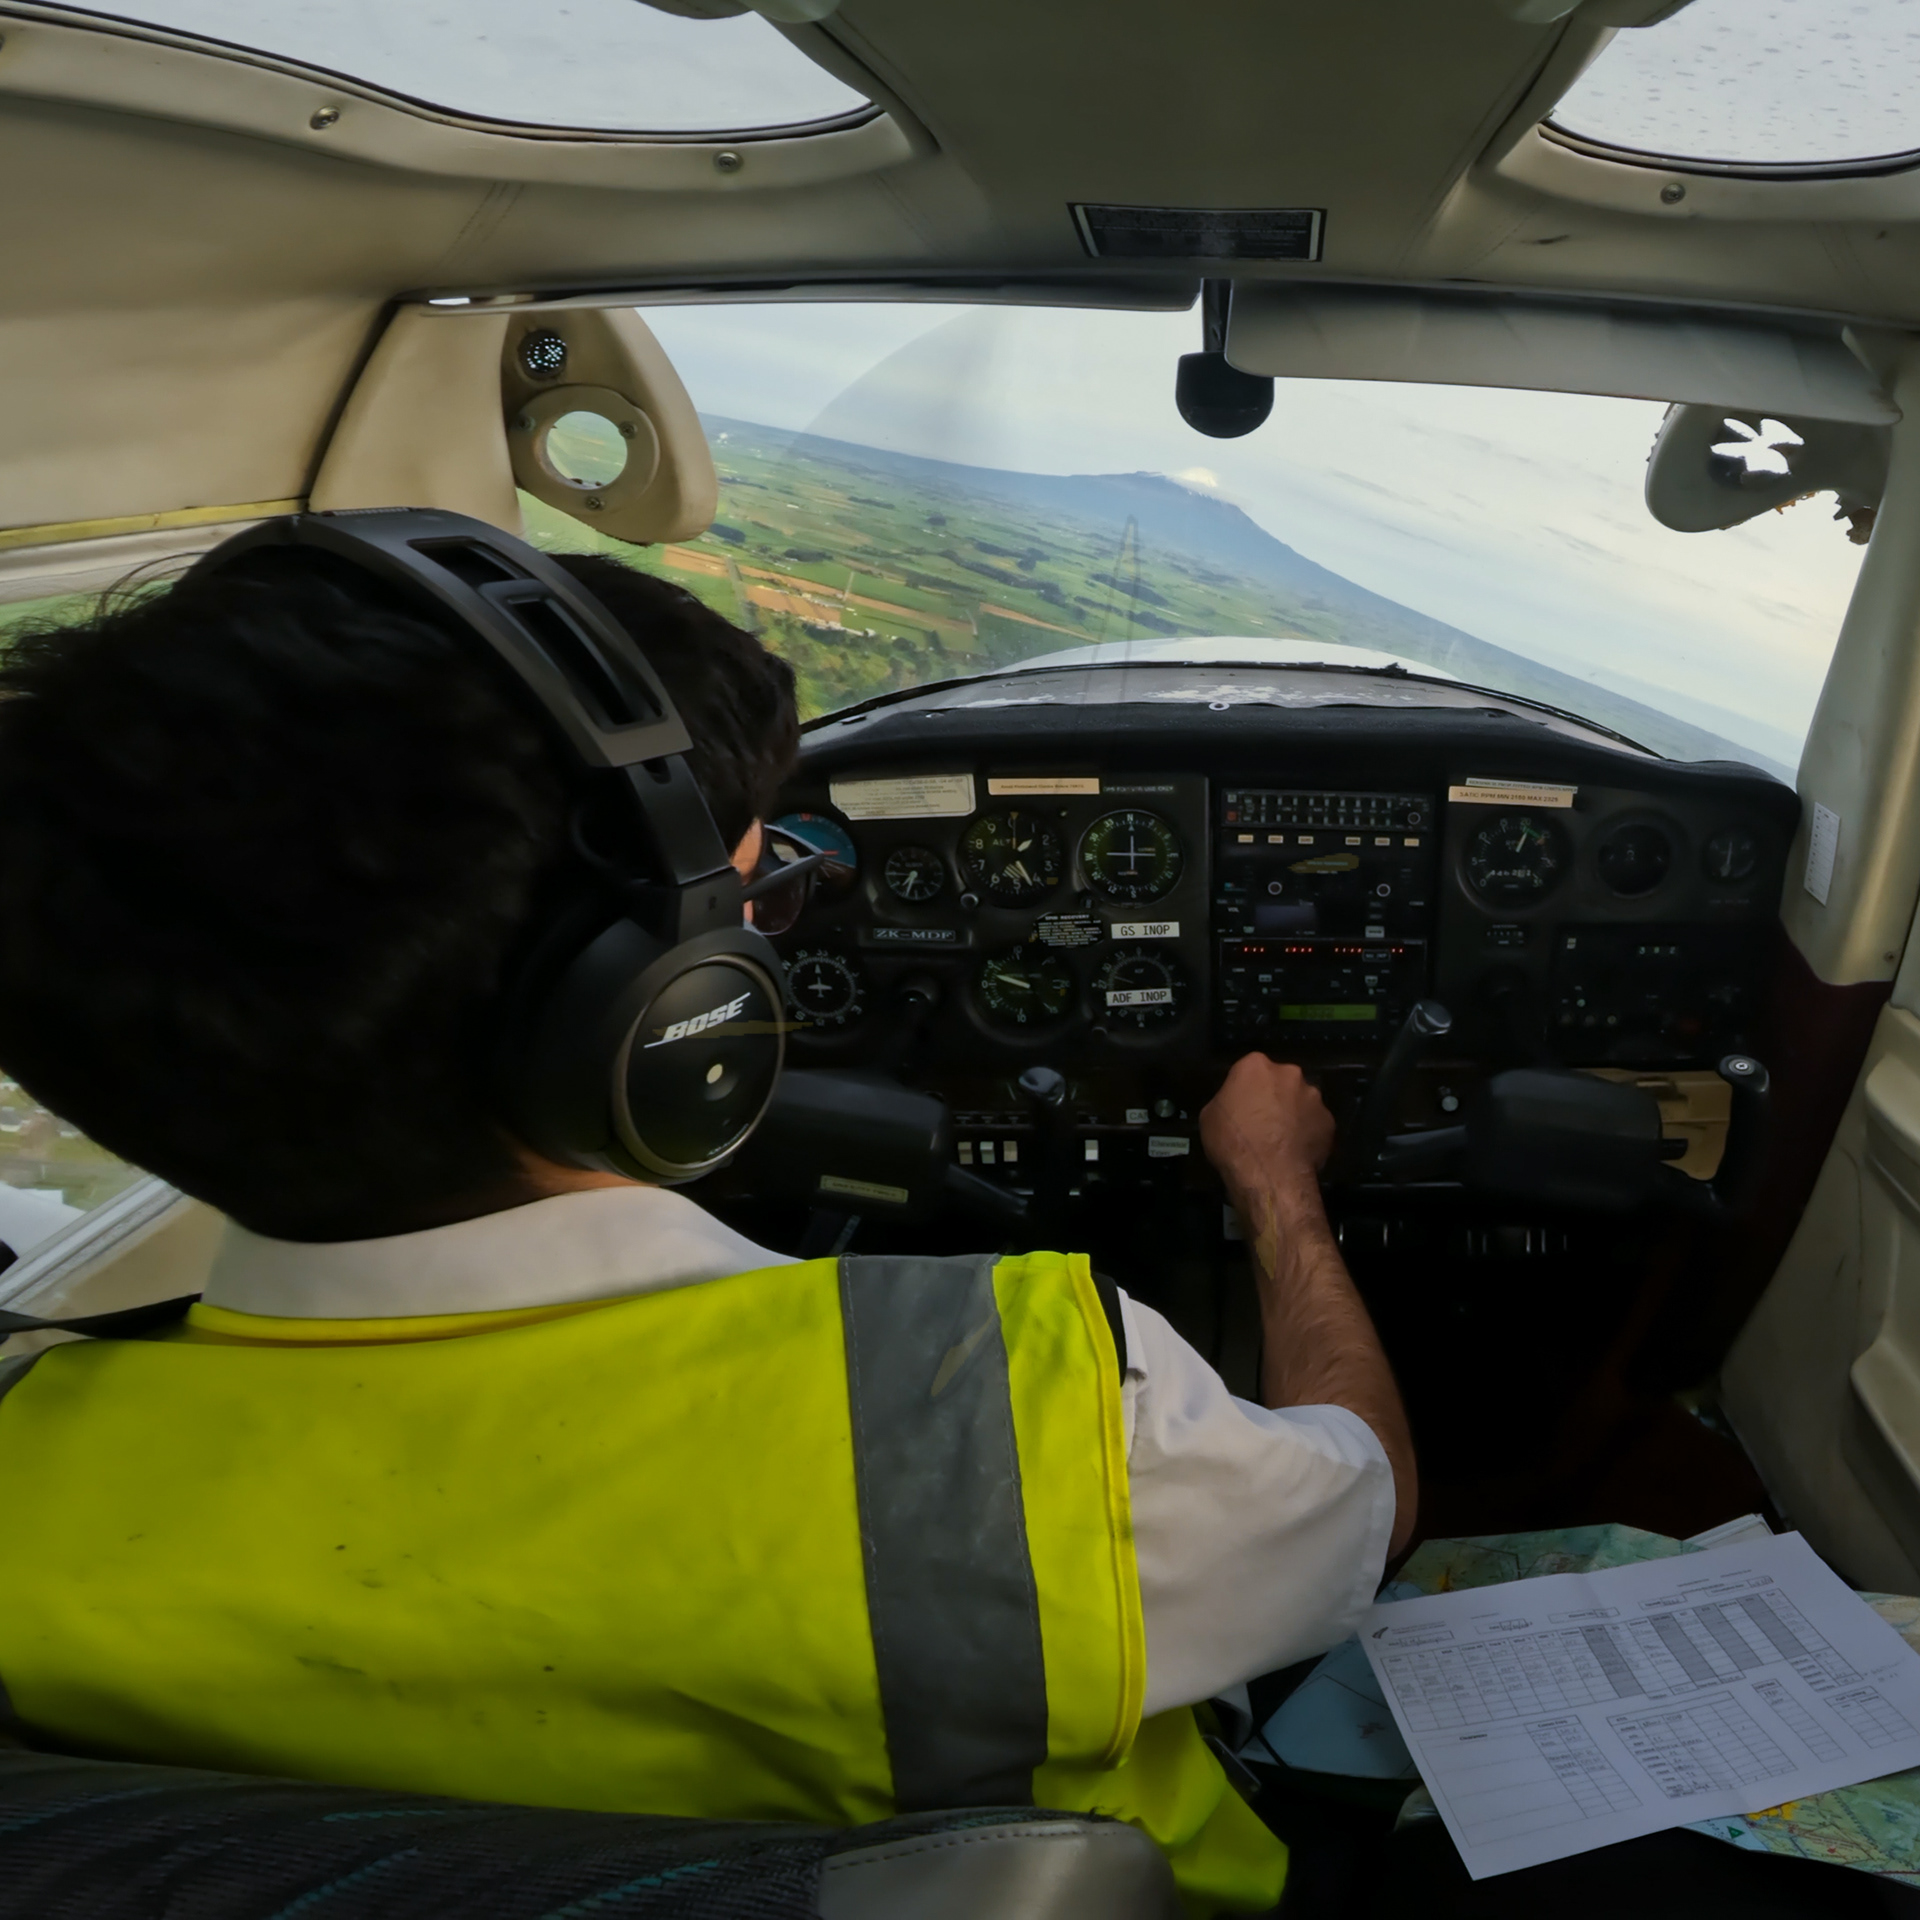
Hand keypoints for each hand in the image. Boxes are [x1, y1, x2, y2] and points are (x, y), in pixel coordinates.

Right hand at [1200, 1053, 1335, 1195]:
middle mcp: (1289, 1073)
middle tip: (1263, 1120)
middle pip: (1280, 1081)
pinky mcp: (1329, 1121)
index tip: (1241, 1105)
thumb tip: (1237, 1104)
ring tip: (1283, 1139)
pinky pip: (1316, 1123)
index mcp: (1256, 1066)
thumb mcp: (1209, 1116)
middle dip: (1274, 1096)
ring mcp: (1313, 1097)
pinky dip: (1308, 1133)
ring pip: (1302, 1101)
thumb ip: (1227, 1100)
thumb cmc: (1232, 1142)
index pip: (1250, 1069)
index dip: (1245, 1088)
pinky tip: (1297, 1151)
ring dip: (1294, 1113)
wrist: (1269, 1174)